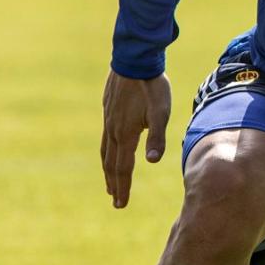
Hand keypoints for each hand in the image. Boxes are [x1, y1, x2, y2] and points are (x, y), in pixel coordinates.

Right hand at [101, 70, 171, 208]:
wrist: (135, 60)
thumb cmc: (152, 87)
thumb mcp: (160, 112)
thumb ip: (157, 137)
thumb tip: (152, 161)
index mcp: (125, 134)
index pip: (123, 168)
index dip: (123, 187)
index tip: (121, 204)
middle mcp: (112, 131)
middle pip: (111, 164)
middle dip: (115, 184)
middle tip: (117, 202)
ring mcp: (108, 121)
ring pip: (105, 152)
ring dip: (108, 170)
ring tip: (111, 184)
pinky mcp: (108, 111)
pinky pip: (104, 139)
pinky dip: (106, 153)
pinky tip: (110, 152)